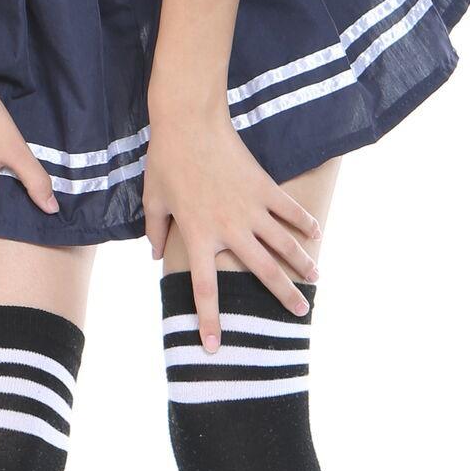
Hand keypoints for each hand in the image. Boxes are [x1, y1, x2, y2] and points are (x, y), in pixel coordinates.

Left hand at [143, 100, 322, 342]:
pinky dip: (304, 222)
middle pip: (261, 272)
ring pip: (283, 244)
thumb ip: (156, 232)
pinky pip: (289, 210)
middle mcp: (229, 229)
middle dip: (282, 296)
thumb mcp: (153, 200)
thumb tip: (155, 256)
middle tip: (299, 315)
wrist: (189, 123)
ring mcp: (250, 208)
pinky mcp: (264, 187)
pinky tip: (316, 234)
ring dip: (302, 264)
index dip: (209, 320)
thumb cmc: (166, 162)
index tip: (215, 347)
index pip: (204, 289)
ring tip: (316, 280)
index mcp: (199, 237)